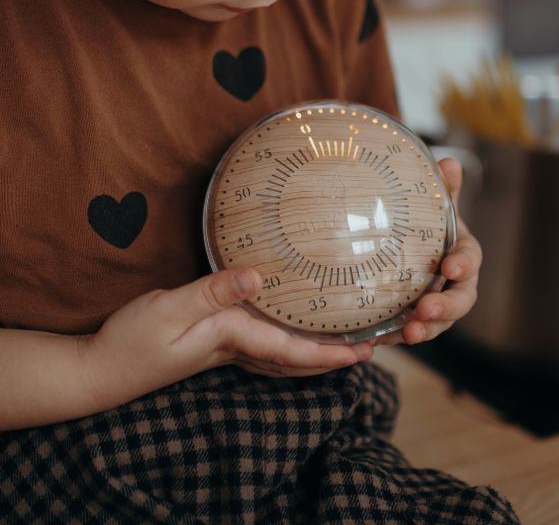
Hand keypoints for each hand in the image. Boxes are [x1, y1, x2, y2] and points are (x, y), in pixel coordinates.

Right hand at [81, 269, 372, 409]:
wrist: (100, 369)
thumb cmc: (132, 341)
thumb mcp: (170, 309)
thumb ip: (213, 292)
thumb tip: (257, 276)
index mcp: (232, 339)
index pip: (290, 352)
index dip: (328, 352)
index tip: (363, 351)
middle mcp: (236, 349)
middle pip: (295, 360)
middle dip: (333, 357)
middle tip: (370, 349)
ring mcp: (226, 350)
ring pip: (283, 357)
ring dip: (316, 354)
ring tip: (345, 344)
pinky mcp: (215, 343)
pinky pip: (265, 347)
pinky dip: (288, 346)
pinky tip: (293, 333)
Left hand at [371, 157, 480, 346]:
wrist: (409, 247)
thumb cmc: (428, 224)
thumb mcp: (435, 205)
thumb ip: (443, 187)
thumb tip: (448, 162)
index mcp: (463, 254)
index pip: (470, 260)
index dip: (463, 265)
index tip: (451, 267)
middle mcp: (455, 285)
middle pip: (460, 301)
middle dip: (446, 308)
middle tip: (426, 310)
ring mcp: (437, 306)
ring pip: (438, 323)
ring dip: (425, 330)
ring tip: (408, 333)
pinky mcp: (415, 320)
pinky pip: (409, 332)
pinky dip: (396, 337)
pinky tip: (379, 339)